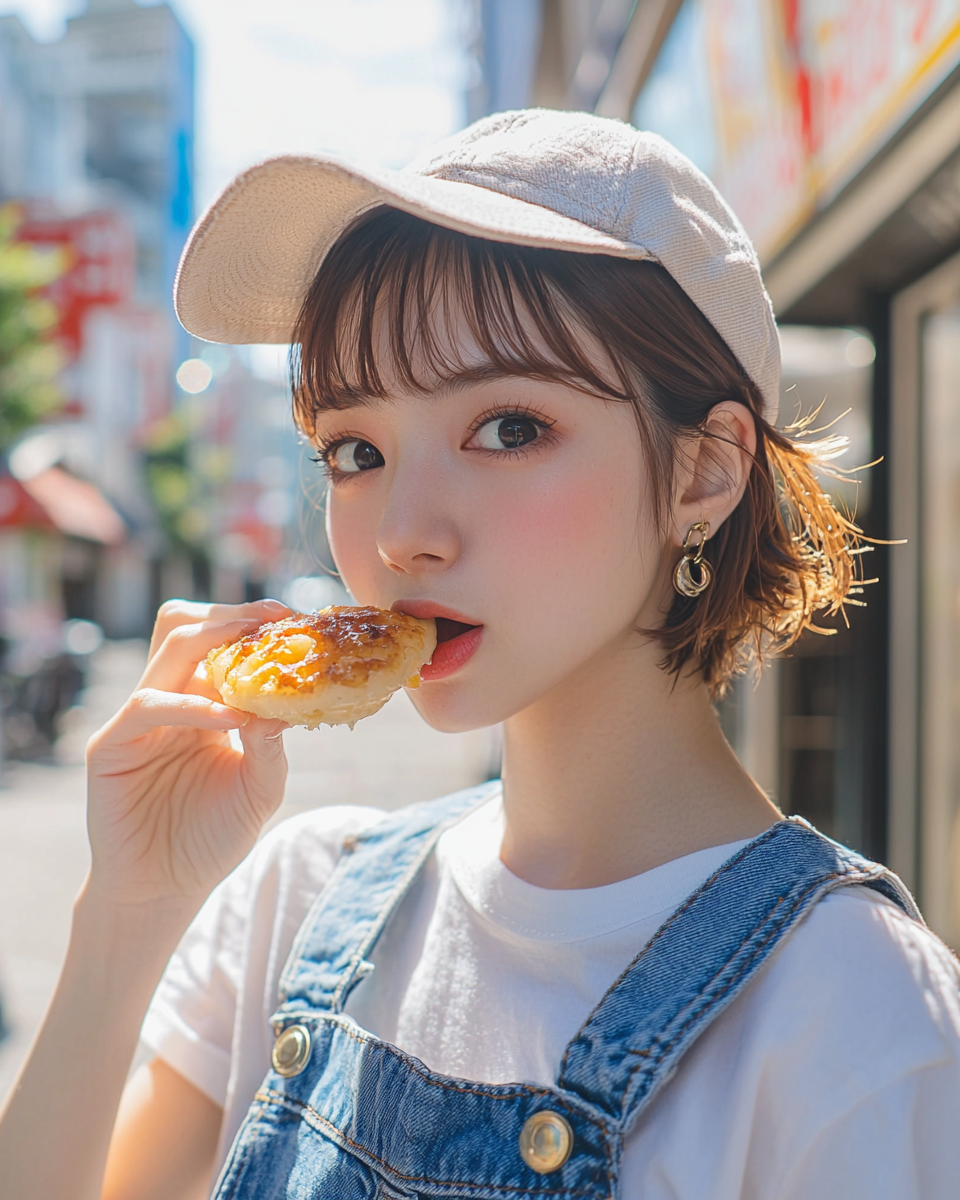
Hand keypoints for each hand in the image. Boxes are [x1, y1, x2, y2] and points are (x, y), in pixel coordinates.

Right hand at [85, 598, 292, 910]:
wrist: (166, 888)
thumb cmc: (213, 837)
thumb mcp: (259, 790)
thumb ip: (272, 746)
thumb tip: (287, 704)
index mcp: (202, 703)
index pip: (219, 644)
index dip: (253, 625)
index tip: (293, 617)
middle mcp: (171, 701)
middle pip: (187, 628)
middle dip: (231, 616)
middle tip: (274, 618)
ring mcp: (139, 720)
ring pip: (167, 650)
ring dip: (214, 642)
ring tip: (257, 650)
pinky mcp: (112, 746)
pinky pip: (146, 705)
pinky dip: (191, 705)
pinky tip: (230, 718)